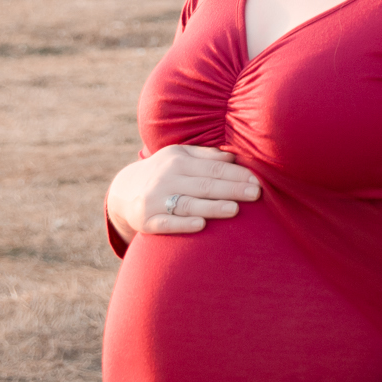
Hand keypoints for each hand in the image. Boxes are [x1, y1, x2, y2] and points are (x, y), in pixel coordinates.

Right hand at [105, 145, 259, 243]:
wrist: (124, 191)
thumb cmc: (164, 172)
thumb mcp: (180, 156)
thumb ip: (206, 156)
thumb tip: (234, 158)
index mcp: (178, 161)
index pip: (213, 168)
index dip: (236, 174)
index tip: (257, 181)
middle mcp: (166, 179)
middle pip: (204, 185)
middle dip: (232, 189)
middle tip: (256, 194)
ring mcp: (154, 200)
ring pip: (188, 204)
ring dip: (212, 207)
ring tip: (234, 209)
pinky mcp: (146, 221)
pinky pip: (166, 223)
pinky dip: (183, 224)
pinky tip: (201, 225)